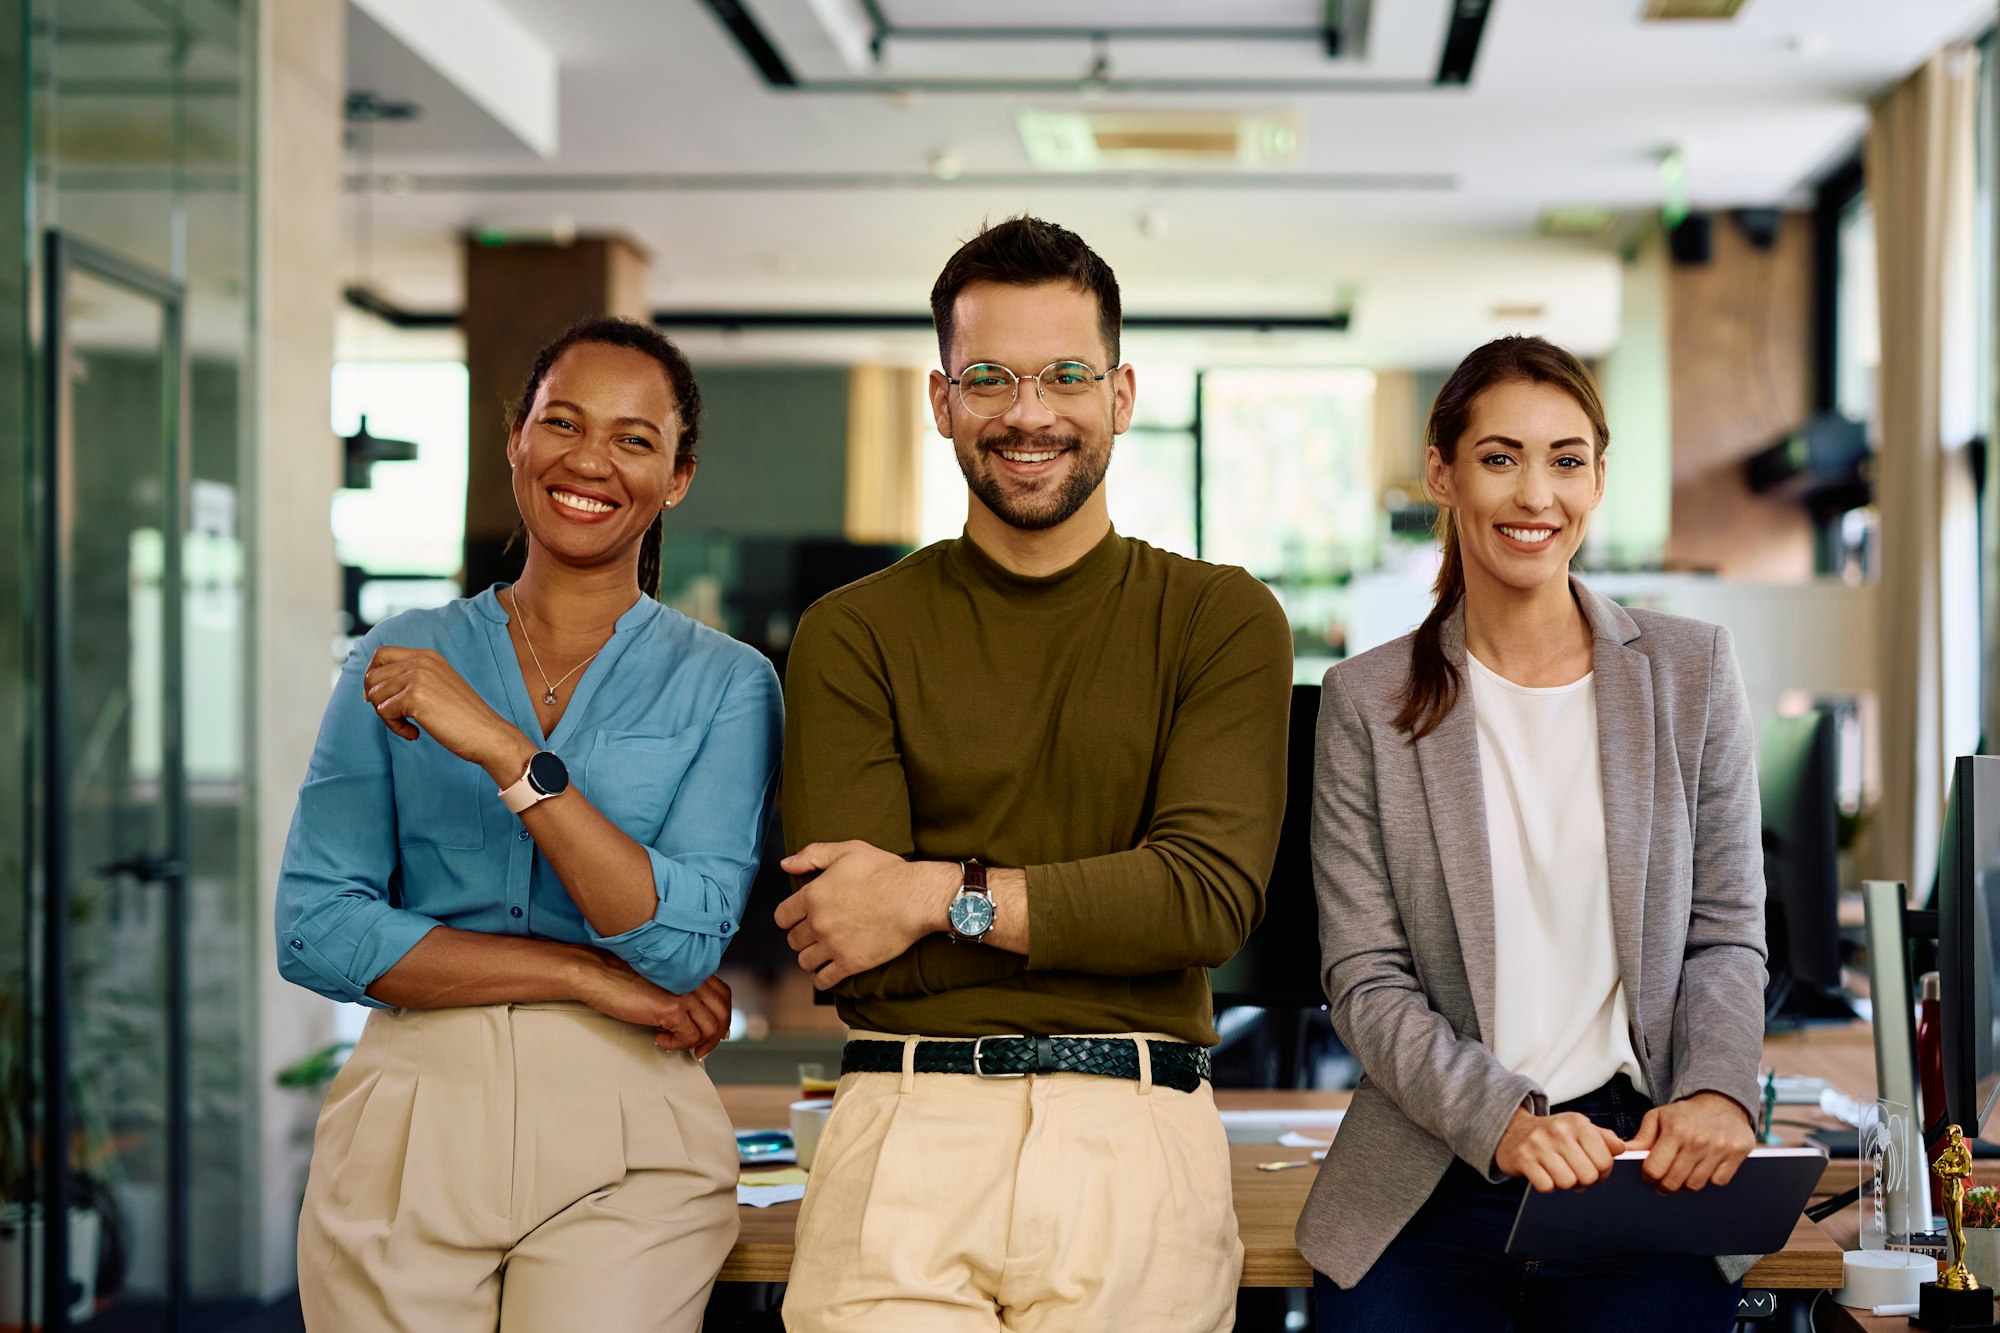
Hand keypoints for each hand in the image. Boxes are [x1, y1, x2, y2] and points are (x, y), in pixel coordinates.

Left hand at [362, 646, 528, 776]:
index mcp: (427, 656)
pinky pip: (384, 713)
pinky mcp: (415, 698)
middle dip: (377, 701)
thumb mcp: (438, 685)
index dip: (372, 676)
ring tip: (410, 726)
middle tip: (396, 717)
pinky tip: (415, 733)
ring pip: (375, 696)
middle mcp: (421, 661)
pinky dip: (396, 728)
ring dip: (387, 717)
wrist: (487, 733)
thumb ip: (412, 678)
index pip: (381, 655)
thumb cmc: (464, 717)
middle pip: (372, 677)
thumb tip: (370, 689)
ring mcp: (418, 677)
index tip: (379, 697)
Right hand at [574, 955, 732, 1057]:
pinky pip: (689, 1037)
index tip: (716, 1033)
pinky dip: (677, 1044)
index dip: (723, 1015)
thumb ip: (678, 990)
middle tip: (700, 1050)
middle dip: (715, 1036)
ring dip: (696, 1043)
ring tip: (675, 1044)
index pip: (723, 994)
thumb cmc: (622, 977)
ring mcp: (685, 993)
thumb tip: (690, 1016)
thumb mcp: (660, 981)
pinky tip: (659, 1039)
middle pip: (723, 1012)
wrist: (599, 974)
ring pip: (711, 1028)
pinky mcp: (672, 1008)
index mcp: (691, 970)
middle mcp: (693, 979)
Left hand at [775, 841, 952, 989]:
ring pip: (805, 961)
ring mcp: (833, 945)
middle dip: (802, 936)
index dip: (790, 917)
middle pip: (793, 940)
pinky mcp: (850, 963)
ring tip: (823, 952)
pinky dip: (822, 978)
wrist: (914, 898)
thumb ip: (813, 855)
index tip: (799, 918)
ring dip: (811, 957)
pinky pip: (824, 980)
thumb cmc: (884, 871)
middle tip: (816, 933)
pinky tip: (829, 971)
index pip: (782, 916)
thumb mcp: (848, 851)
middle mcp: (818, 922)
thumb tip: (786, 864)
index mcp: (813, 895)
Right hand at [1494, 1107, 1626, 1192]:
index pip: (1605, 1160)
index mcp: (1577, 1123)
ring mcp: (1538, 1144)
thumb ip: (1603, 1138)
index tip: (1594, 1168)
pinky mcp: (1523, 1159)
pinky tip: (1544, 1174)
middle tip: (1576, 1173)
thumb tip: (1622, 1149)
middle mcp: (1558, 1131)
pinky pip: (1546, 1186)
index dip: (1604, 1171)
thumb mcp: (1578, 1128)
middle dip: (1585, 1180)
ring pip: (1568, 1182)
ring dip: (1565, 1184)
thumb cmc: (1552, 1134)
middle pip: (1589, 1175)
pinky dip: (1547, 1185)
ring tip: (1559, 1173)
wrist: (1511, 1130)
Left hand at [1626, 1091, 1754, 1191]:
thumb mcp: (1659, 1117)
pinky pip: (1718, 1182)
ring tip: (1682, 1176)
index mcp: (1675, 1131)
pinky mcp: (1737, 1154)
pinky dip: (1709, 1180)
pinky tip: (1703, 1169)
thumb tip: (1625, 1152)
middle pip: (1674, 1181)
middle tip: (1662, 1184)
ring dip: (1685, 1185)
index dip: (1648, 1178)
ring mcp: (1719, 1149)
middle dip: (1664, 1186)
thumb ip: (1642, 1137)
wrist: (1722, 1101)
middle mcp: (1697, 1141)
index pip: (1655, 1169)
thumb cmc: (1686, 1113)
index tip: (1648, 1178)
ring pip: (1695, 1185)